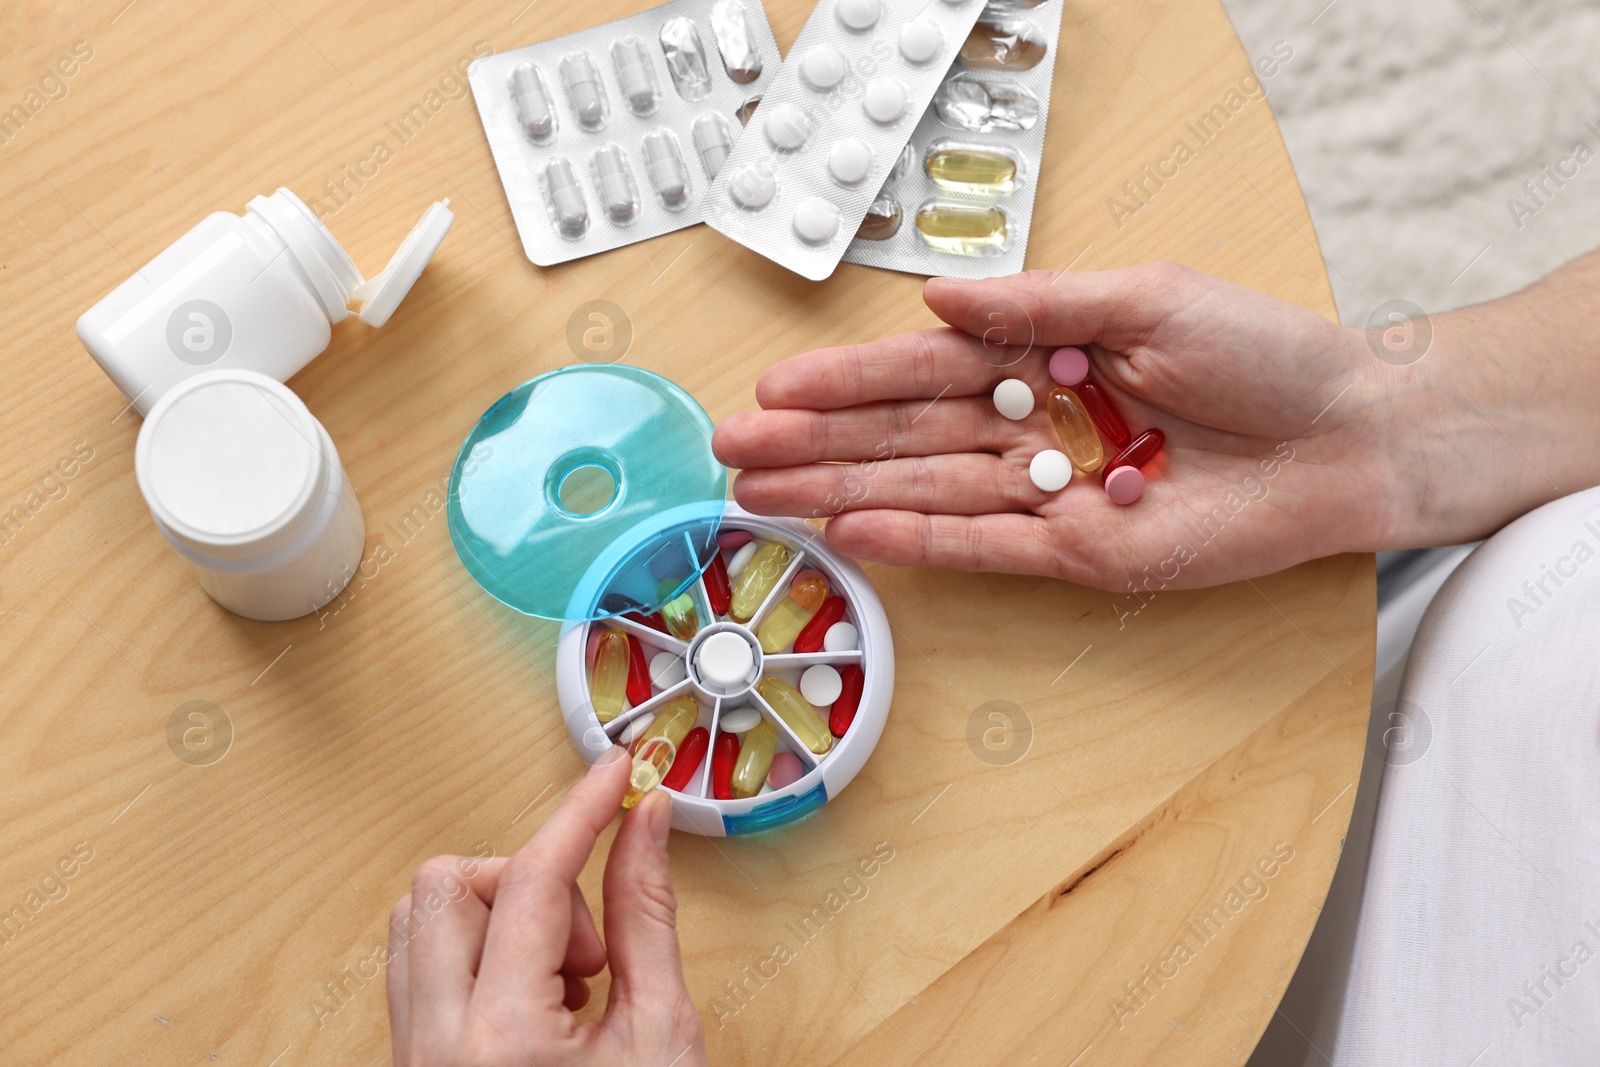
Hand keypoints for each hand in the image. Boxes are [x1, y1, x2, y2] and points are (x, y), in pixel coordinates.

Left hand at [386, 748, 706, 1066]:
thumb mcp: (662, 1032)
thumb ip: (647, 916)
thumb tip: (644, 822)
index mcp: (504, 1038)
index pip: (532, 880)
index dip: (581, 812)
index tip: (614, 775)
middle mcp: (437, 1046)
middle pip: (448, 885)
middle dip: (526, 883)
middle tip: (590, 947)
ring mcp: (415, 1058)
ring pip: (421, 921)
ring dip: (495, 920)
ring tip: (561, 979)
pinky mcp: (413, 1065)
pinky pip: (416, 971)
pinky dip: (474, 957)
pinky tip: (533, 996)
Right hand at [713, 263, 1389, 590]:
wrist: (1347, 437)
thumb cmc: (1262, 351)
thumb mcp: (1146, 296)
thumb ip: (1036, 301)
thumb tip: (935, 295)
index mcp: (1042, 356)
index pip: (922, 369)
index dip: (847, 382)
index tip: (774, 390)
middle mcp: (1032, 425)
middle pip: (904, 436)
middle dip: (816, 445)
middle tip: (732, 454)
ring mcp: (1048, 494)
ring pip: (926, 491)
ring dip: (843, 493)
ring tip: (764, 498)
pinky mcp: (1077, 554)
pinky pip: (983, 547)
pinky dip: (919, 542)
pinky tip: (853, 532)